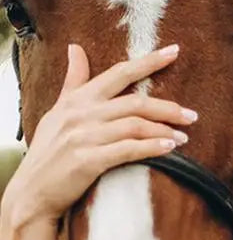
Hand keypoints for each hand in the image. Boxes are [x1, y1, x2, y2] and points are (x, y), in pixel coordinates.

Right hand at [1, 43, 197, 228]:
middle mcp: (81, 114)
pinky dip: (151, 147)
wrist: (33, 191)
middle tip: (192, 115)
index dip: (149, 61)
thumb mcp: (58, 111)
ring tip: (184, 137)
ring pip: (134, 125)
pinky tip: (169, 148)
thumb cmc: (49, 151)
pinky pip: (127, 150)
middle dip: (168, 108)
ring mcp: (84, 137)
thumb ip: (74, 82)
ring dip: (164, 130)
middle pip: (135, 103)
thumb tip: (76, 48)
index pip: (119, 73)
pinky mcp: (87, 160)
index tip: (175, 51)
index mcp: (78, 99)